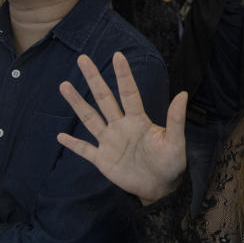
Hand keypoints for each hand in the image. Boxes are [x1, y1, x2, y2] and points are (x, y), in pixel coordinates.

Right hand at [58, 52, 187, 203]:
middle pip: (104, 98)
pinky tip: (60, 136)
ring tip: (64, 85)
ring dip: (77, 103)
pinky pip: (85, 150)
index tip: (117, 55)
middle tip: (83, 59)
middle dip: (94, 79)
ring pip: (90, 118)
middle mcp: (121, 126)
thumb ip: (176, 120)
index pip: (129, 92)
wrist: (161, 187)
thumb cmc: (171, 163)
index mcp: (138, 120)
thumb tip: (183, 94)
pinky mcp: (103, 160)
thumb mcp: (176, 142)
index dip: (123, 75)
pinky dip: (73, 144)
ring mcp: (110, 142)